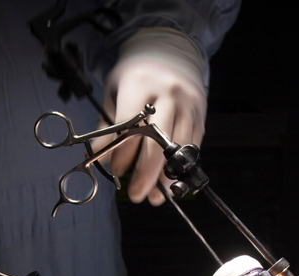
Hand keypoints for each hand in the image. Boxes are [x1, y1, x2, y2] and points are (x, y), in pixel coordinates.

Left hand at [94, 28, 206, 205]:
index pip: (131, 125)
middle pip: (159, 141)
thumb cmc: (137, 79)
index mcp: (139, 84)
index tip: (115, 171)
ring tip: (154, 197)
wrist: (169, 56)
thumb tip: (98, 158)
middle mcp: (167, 94)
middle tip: (135, 194)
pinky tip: (170, 184)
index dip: (123, 153)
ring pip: (179, 149)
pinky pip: (192, 148)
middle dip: (146, 173)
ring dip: (166, 178)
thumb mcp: (115, 94)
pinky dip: (181, 169)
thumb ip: (107, 126)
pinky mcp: (200, 117)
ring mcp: (187, 106)